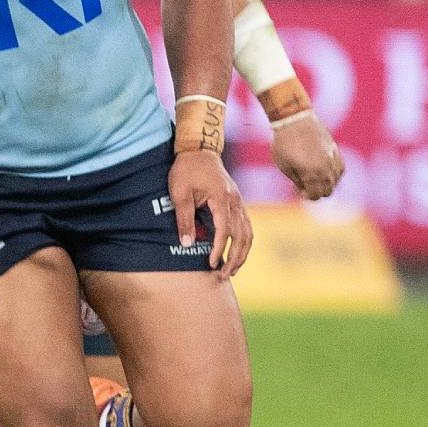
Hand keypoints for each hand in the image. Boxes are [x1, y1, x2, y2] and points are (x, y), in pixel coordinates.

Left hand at [168, 150, 251, 277]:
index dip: (218, 249)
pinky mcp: (237, 202)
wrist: (199, 150)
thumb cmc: (186, 170)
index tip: (210, 264)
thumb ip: (184, 218)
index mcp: (222, 199)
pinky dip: (244, 242)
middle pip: (242, 236)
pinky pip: (246, 226)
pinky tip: (237, 253)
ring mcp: (239, 202)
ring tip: (232, 270)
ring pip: (248, 233)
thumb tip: (187, 244)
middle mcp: (235, 202)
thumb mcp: (179, 193)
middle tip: (223, 276)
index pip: (224, 231)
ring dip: (242, 253)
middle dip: (235, 258)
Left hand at [270, 114, 343, 200]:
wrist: (294, 120)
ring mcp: (333, 160)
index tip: (296, 187)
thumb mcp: (284, 166)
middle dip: (315, 191)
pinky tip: (321, 168)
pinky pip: (339, 170)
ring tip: (310, 173)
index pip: (315, 196)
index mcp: (312, 174)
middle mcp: (326, 169)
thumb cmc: (284, 143)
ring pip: (335, 181)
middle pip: (327, 191)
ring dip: (324, 182)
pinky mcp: (336, 151)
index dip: (306, 195)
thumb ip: (298, 181)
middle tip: (302, 182)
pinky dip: (332, 173)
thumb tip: (306, 190)